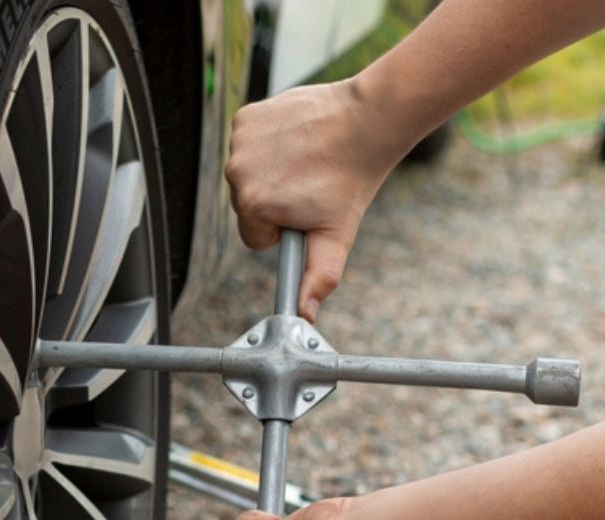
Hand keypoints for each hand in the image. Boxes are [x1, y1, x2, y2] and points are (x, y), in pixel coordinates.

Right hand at [225, 79, 405, 319]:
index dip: (283, 228)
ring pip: (249, 174)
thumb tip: (304, 316)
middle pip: (249, 206)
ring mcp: (240, 142)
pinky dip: (268, 142)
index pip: (255, 237)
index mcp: (254, 207)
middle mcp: (239, 174)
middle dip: (276, 200)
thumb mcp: (336, 236)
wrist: (366, 120)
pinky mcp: (246, 118)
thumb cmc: (351, 179)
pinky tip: (295, 138)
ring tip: (305, 160)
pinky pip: (249, 143)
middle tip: (310, 183)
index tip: (306, 209)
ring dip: (272, 171)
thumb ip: (317, 278)